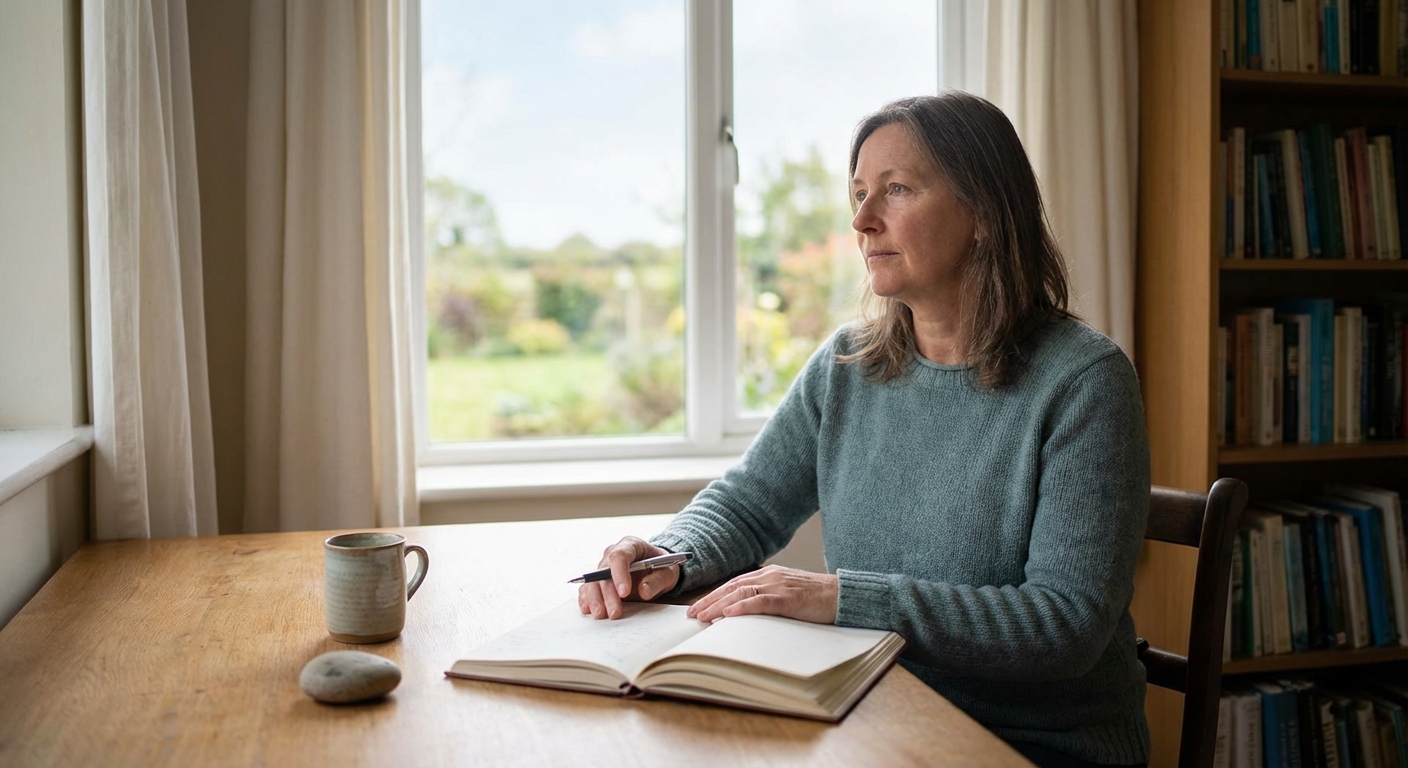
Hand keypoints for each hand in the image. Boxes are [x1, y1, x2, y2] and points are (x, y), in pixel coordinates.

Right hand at [577, 537, 681, 619]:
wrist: (656, 570)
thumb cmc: (661, 568)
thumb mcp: (668, 573)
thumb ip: (657, 581)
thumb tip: (643, 590)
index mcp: (631, 545)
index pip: (619, 556)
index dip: (619, 574)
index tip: (624, 593)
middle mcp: (613, 554)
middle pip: (604, 572)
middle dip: (608, 594)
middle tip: (615, 612)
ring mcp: (603, 567)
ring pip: (593, 582)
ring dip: (595, 599)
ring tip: (601, 615)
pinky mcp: (598, 580)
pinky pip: (588, 588)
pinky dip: (587, 599)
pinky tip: (588, 609)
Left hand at [686, 565, 837, 624]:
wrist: (843, 595)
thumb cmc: (817, 598)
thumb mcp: (788, 594)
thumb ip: (768, 598)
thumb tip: (745, 613)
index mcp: (769, 575)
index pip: (734, 583)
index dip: (714, 595)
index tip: (698, 607)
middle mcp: (770, 576)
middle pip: (732, 587)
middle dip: (709, 600)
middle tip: (692, 614)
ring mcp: (779, 586)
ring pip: (741, 593)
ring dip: (718, 605)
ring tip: (703, 616)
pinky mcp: (788, 598)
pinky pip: (760, 601)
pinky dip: (742, 606)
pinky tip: (728, 614)